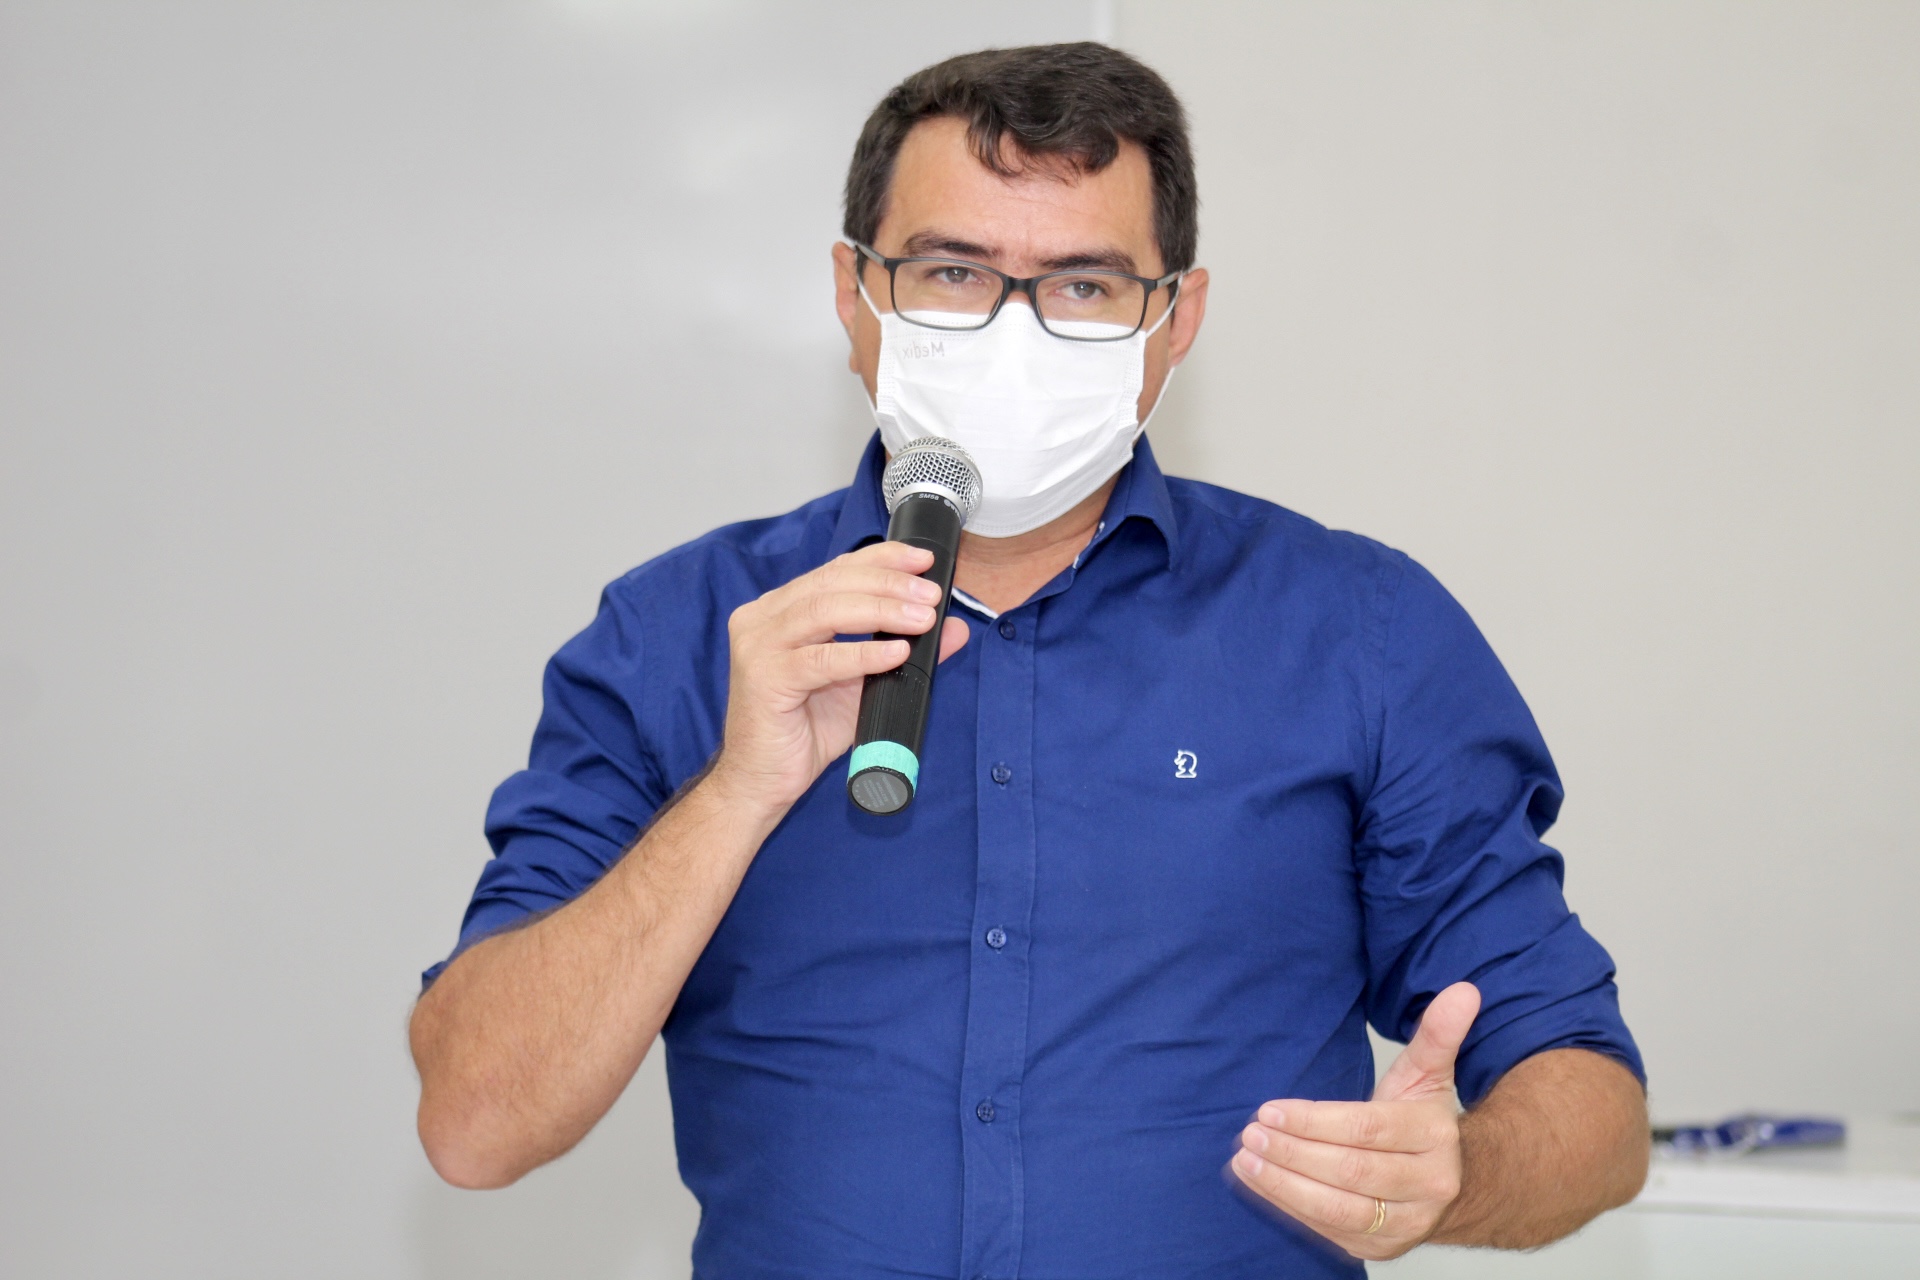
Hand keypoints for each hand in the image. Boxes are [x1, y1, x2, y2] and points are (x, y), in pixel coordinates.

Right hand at [709, 541, 968, 812]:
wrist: (763, 782)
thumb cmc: (806, 731)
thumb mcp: (863, 684)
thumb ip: (902, 650)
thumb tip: (954, 627)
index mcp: (779, 609)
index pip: (835, 569)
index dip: (881, 559)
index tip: (923, 560)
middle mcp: (762, 618)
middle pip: (832, 582)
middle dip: (889, 584)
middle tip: (931, 595)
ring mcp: (758, 646)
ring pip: (827, 611)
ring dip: (882, 611)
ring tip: (922, 619)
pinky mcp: (764, 679)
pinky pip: (822, 659)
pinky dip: (863, 653)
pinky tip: (895, 653)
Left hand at [1231, 982, 1481, 1261]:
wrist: (1456, 1186)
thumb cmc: (1422, 1121)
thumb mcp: (1429, 1074)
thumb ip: (1437, 1034)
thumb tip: (1463, 990)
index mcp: (1435, 1137)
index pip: (1367, 1129)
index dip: (1314, 1122)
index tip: (1269, 1110)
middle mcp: (1428, 1185)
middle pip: (1351, 1171)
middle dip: (1294, 1153)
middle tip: (1251, 1132)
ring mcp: (1406, 1223)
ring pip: (1338, 1209)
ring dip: (1284, 1186)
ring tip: (1246, 1159)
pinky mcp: (1381, 1248)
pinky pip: (1329, 1231)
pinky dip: (1289, 1207)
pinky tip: (1260, 1182)